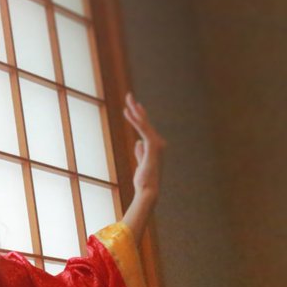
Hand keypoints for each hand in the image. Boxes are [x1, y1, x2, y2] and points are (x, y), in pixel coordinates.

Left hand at [119, 93, 165, 241]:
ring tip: (128, 99)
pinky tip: (128, 112)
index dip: (139, 116)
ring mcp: (157, 144)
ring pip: (144, 123)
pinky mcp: (153, 146)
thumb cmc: (144, 180)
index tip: (132, 106)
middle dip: (137, 108)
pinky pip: (143, 129)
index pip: (146, 127)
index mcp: (155, 146)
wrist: (148, 191)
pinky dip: (136, 120)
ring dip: (136, 110)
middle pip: (145, 121)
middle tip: (129, 95)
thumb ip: (141, 152)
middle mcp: (158, 143)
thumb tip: (138, 142)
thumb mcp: (141, 163)